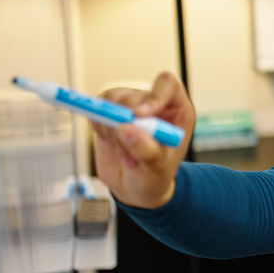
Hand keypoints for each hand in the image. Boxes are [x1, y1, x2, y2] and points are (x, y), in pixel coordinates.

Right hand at [91, 72, 194, 208]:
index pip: (167, 85)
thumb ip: (146, 150)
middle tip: (127, 148)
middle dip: (125, 122)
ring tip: (126, 154)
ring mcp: (130, 106)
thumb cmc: (154, 176)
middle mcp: (153, 103)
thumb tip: (126, 128)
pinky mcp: (110, 113)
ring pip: (111, 102)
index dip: (153, 95)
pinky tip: (113, 146)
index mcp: (176, 110)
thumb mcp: (157, 169)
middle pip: (133, 96)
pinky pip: (97, 111)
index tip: (140, 115)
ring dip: (112, 130)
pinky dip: (100, 128)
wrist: (136, 187)